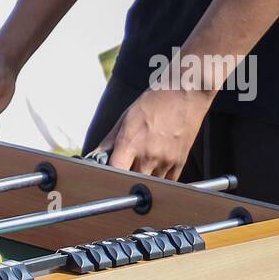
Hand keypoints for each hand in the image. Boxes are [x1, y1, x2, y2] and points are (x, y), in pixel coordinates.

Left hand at [94, 86, 213, 179]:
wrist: (184, 94)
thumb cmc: (154, 103)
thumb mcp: (125, 119)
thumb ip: (109, 142)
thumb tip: (95, 157)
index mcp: (130, 143)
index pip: (114, 172)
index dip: (108, 177)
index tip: (106, 177)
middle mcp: (148, 155)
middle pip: (131, 182)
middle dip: (125, 180)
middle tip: (124, 173)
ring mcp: (166, 161)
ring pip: (150, 185)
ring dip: (143, 181)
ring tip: (141, 168)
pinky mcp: (180, 162)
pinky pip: (167, 182)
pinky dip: (159, 180)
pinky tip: (155, 169)